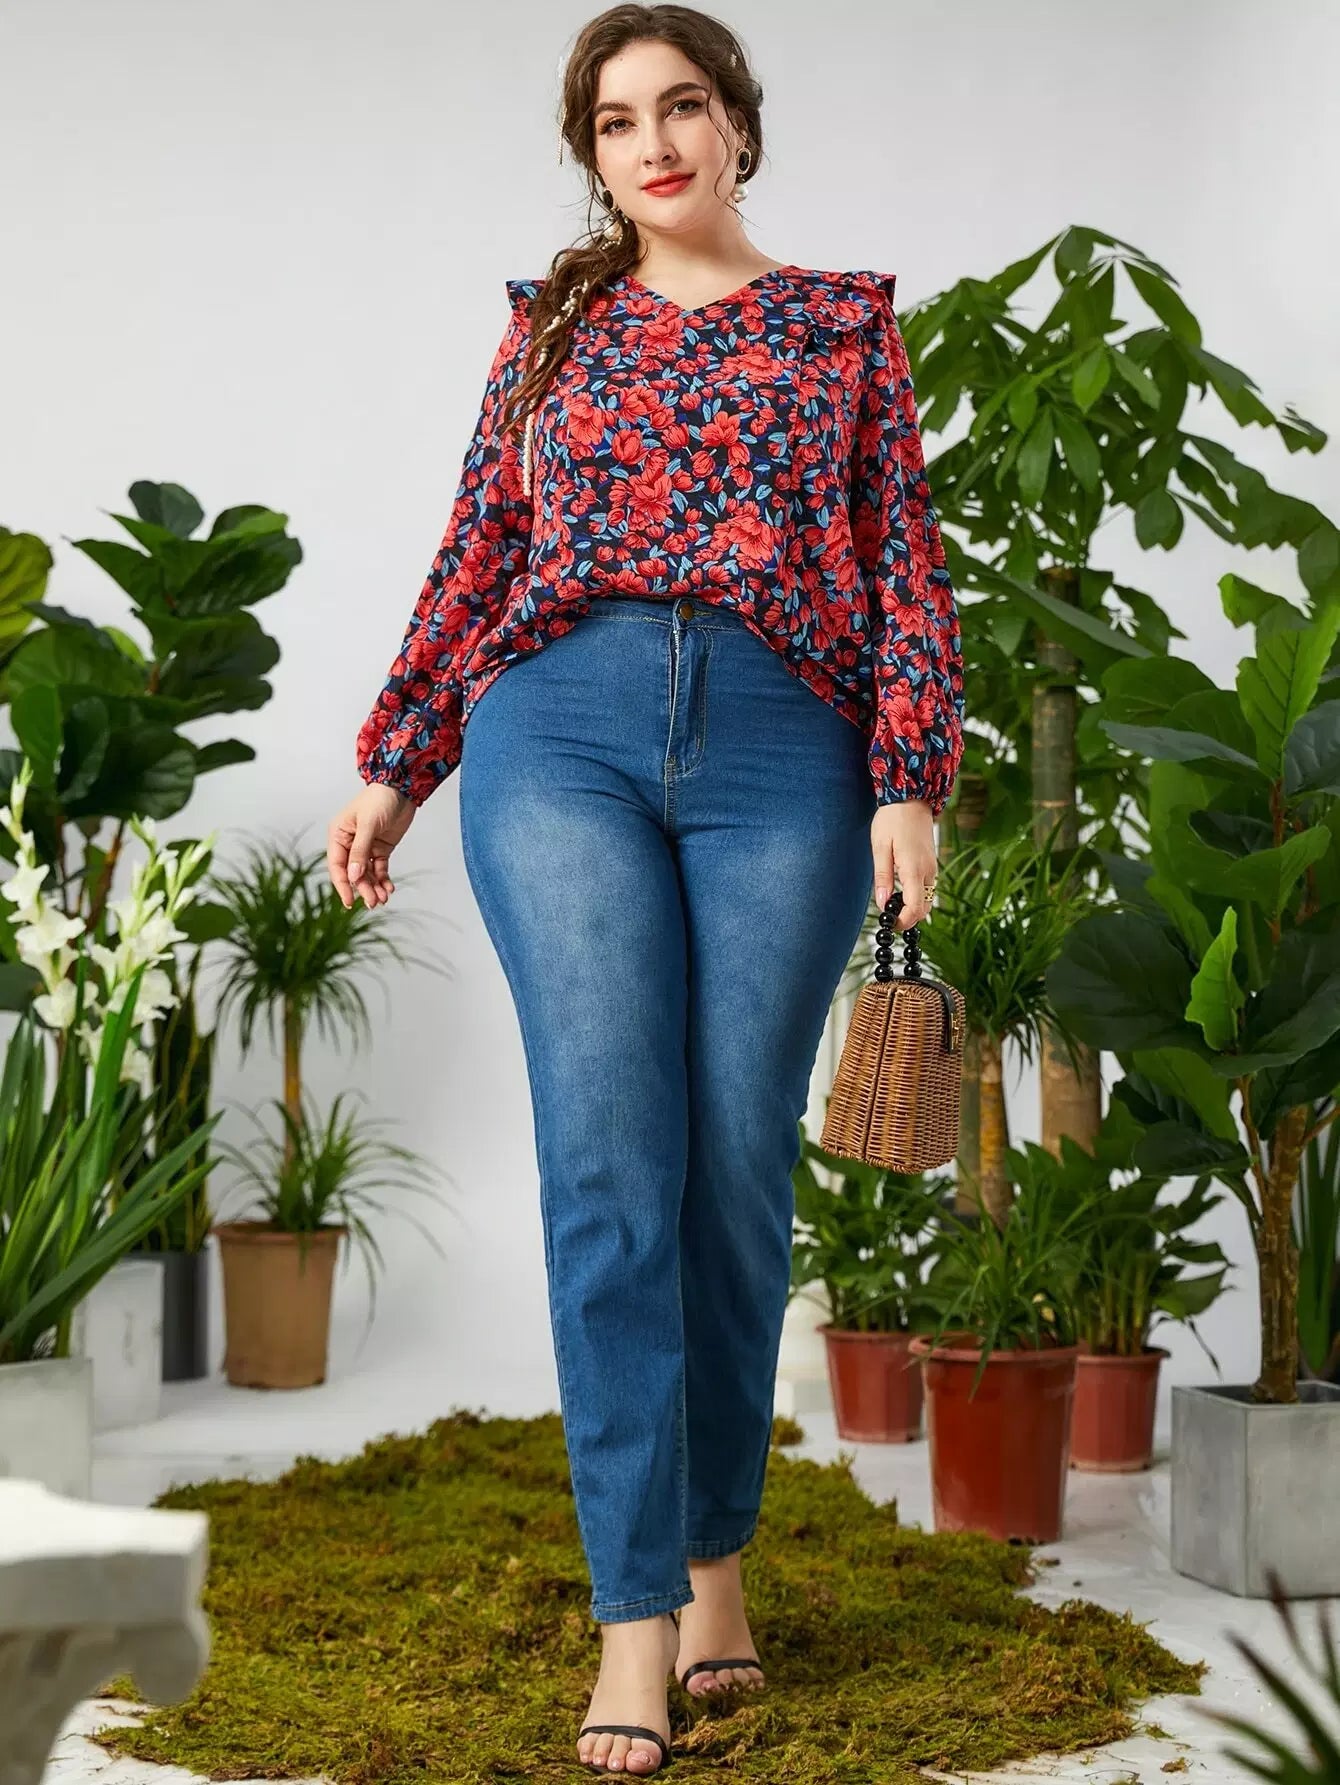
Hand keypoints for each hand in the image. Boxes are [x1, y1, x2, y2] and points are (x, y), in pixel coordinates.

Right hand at [327, 783, 415, 909]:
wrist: (402, 788)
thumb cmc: (380, 799)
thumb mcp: (368, 825)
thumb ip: (360, 851)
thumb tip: (353, 876)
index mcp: (338, 835)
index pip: (337, 865)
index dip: (342, 884)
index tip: (350, 901)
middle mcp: (349, 843)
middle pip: (353, 872)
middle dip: (363, 888)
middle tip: (373, 903)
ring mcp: (366, 847)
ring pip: (367, 874)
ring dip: (374, 887)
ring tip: (383, 899)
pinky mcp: (380, 849)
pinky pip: (379, 869)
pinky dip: (383, 880)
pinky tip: (389, 889)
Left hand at [871, 799, 936, 931]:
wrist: (911, 798)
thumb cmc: (892, 819)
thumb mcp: (880, 847)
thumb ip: (883, 877)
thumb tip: (883, 903)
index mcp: (915, 869)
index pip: (915, 908)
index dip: (903, 922)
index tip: (888, 923)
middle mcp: (928, 871)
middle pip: (924, 909)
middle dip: (908, 918)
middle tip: (888, 916)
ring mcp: (932, 868)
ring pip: (926, 899)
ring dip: (912, 907)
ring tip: (891, 902)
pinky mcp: (931, 863)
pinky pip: (926, 888)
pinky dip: (915, 896)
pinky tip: (900, 890)